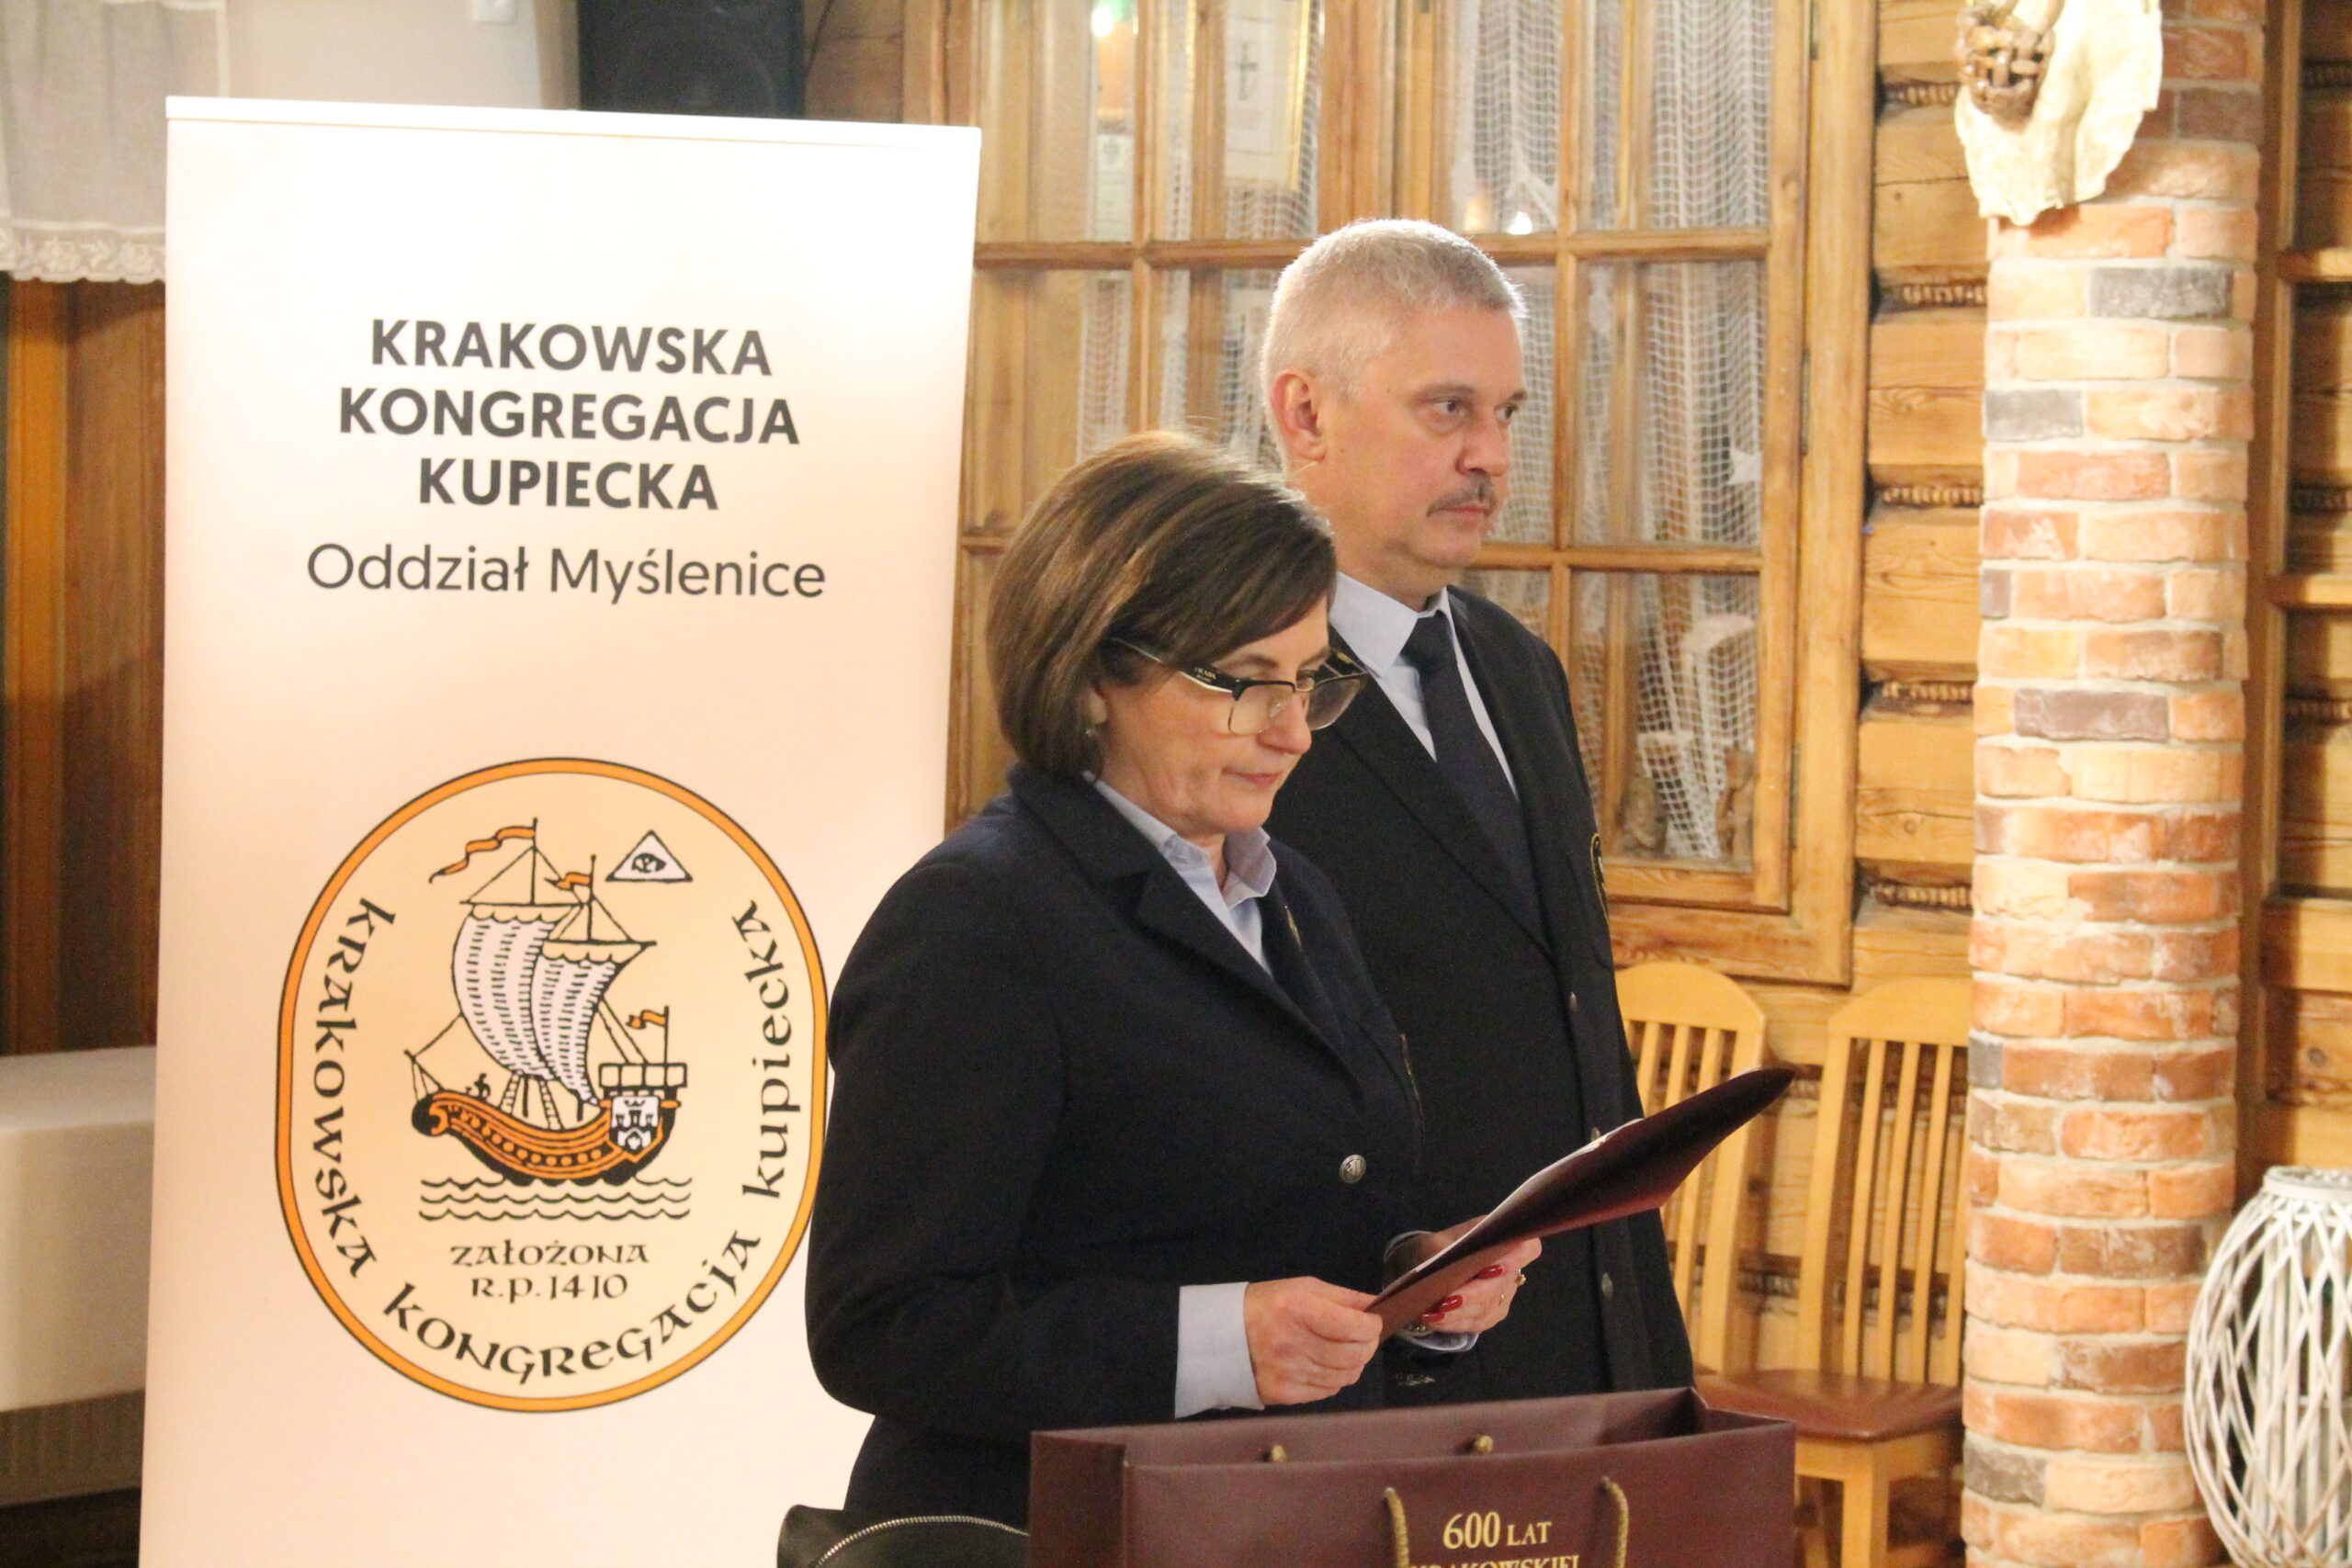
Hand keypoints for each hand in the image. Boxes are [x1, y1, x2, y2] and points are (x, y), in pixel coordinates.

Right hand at [1243, 1277, 1381, 1404]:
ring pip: (1346, 1376)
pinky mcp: (1286, 1395)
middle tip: (1363, 1338)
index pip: (1356, 1326)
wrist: (1223, 1336)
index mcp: (1301, 1310)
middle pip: (1355, 1355)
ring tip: (1343, 1352)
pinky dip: (1334, 1379)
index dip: (1372, 1325)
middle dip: (1367, 1346)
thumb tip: (1376, 1306)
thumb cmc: (1267, 1305)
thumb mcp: (1303, 1288)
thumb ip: (1343, 1297)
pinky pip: (1328, 1391)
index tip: (1372, 1322)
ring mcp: (1291, 1373)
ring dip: (1353, 1364)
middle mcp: (1296, 1344)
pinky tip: (1324, 1365)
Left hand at [1409, 1223, 1541, 1334]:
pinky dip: (1454, 1322)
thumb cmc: (1442, 1248)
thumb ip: (1448, 1251)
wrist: (1434, 1265)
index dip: (1515, 1259)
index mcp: (1504, 1242)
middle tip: (1448, 1300)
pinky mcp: (1492, 1315)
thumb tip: (1448, 1265)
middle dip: (1473, 1295)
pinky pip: (1476, 1322)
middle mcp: (1511, 1271)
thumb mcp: (1440, 1241)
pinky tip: (1435, 1320)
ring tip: (1435, 1313)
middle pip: (1499, 1285)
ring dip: (1459, 1313)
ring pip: (1487, 1308)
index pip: (1526, 1249)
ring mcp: (1504, 1296)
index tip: (1494, 1267)